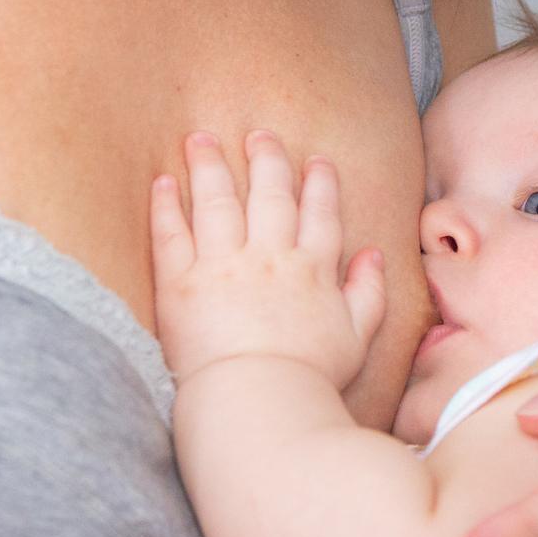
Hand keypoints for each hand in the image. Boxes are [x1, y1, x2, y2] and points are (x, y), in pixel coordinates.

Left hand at [150, 130, 387, 388]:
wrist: (257, 402)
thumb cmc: (309, 378)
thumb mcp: (358, 336)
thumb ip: (369, 291)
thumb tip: (375, 255)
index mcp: (313, 270)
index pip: (319, 214)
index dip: (319, 184)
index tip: (317, 161)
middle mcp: (269, 257)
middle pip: (269, 196)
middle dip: (265, 160)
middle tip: (258, 134)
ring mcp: (223, 267)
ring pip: (218, 203)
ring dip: (210, 167)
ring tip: (201, 139)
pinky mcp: (181, 285)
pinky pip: (171, 235)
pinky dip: (165, 206)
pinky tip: (162, 182)